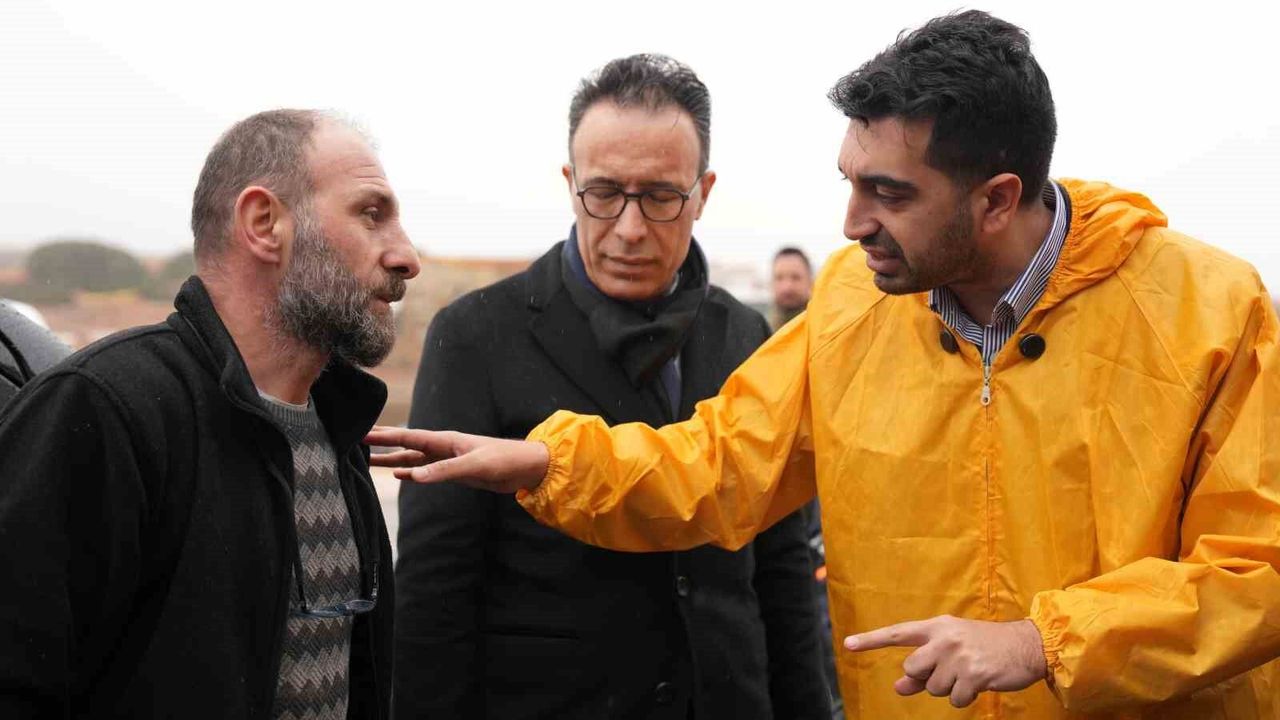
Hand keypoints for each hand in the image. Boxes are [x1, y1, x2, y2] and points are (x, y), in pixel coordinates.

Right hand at [364, 426, 549, 493]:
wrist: (526, 468)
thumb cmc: (503, 460)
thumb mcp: (473, 465)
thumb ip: (443, 471)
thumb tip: (411, 477)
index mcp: (445, 440)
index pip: (407, 436)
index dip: (383, 435)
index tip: (360, 432)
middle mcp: (442, 447)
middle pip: (405, 444)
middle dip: (382, 442)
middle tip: (355, 441)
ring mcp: (447, 459)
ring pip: (412, 459)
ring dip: (392, 460)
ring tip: (369, 460)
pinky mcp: (455, 471)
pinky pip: (425, 471)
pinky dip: (410, 472)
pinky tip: (399, 476)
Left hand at [843, 615, 1047, 707]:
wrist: (1027, 645)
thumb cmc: (985, 647)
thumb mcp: (952, 649)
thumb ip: (924, 667)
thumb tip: (898, 687)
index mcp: (937, 627)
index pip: (898, 633)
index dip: (871, 640)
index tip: (848, 644)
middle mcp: (945, 638)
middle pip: (913, 670)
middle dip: (927, 678)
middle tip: (951, 670)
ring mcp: (959, 655)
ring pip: (934, 688)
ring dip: (950, 688)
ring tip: (969, 673)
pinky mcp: (973, 673)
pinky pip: (954, 700)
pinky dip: (965, 698)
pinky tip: (979, 683)